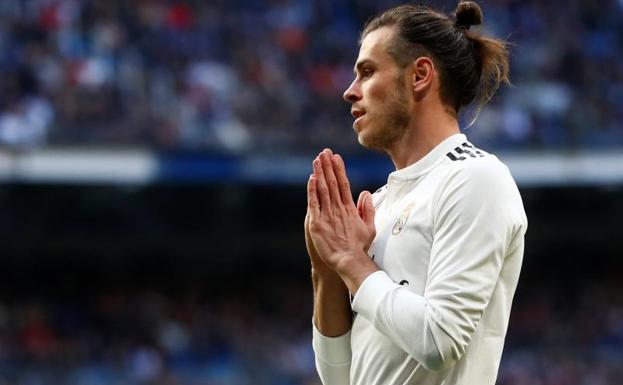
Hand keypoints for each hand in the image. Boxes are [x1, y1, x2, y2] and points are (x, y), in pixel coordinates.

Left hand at [307, 149, 376, 278]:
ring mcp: (327, 215)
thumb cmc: (359, 247)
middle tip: (324, 152)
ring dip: (320, 173)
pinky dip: (312, 190)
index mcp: (350, 209)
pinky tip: (311, 179)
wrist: (349, 261)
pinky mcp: (317, 223)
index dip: (339, 169)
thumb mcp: (369, 227)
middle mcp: (338, 209)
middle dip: (328, 166)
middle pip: (332, 183)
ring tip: (317, 159)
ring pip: (323, 190)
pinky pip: (313, 203)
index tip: (336, 157)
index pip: (344, 184)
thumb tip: (365, 193)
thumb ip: (368, 210)